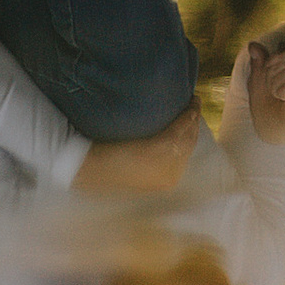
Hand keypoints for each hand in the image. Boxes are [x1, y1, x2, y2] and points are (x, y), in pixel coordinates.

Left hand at [76, 105, 202, 196]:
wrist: (90, 169)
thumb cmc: (108, 167)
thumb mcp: (135, 166)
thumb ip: (150, 157)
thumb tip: (163, 143)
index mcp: (167, 182)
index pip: (186, 155)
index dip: (191, 136)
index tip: (192, 119)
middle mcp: (170, 176)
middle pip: (190, 145)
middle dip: (194, 125)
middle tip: (194, 106)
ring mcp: (166, 164)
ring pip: (188, 136)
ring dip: (193, 117)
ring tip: (193, 102)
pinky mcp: (160, 150)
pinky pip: (180, 129)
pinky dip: (187, 116)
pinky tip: (189, 104)